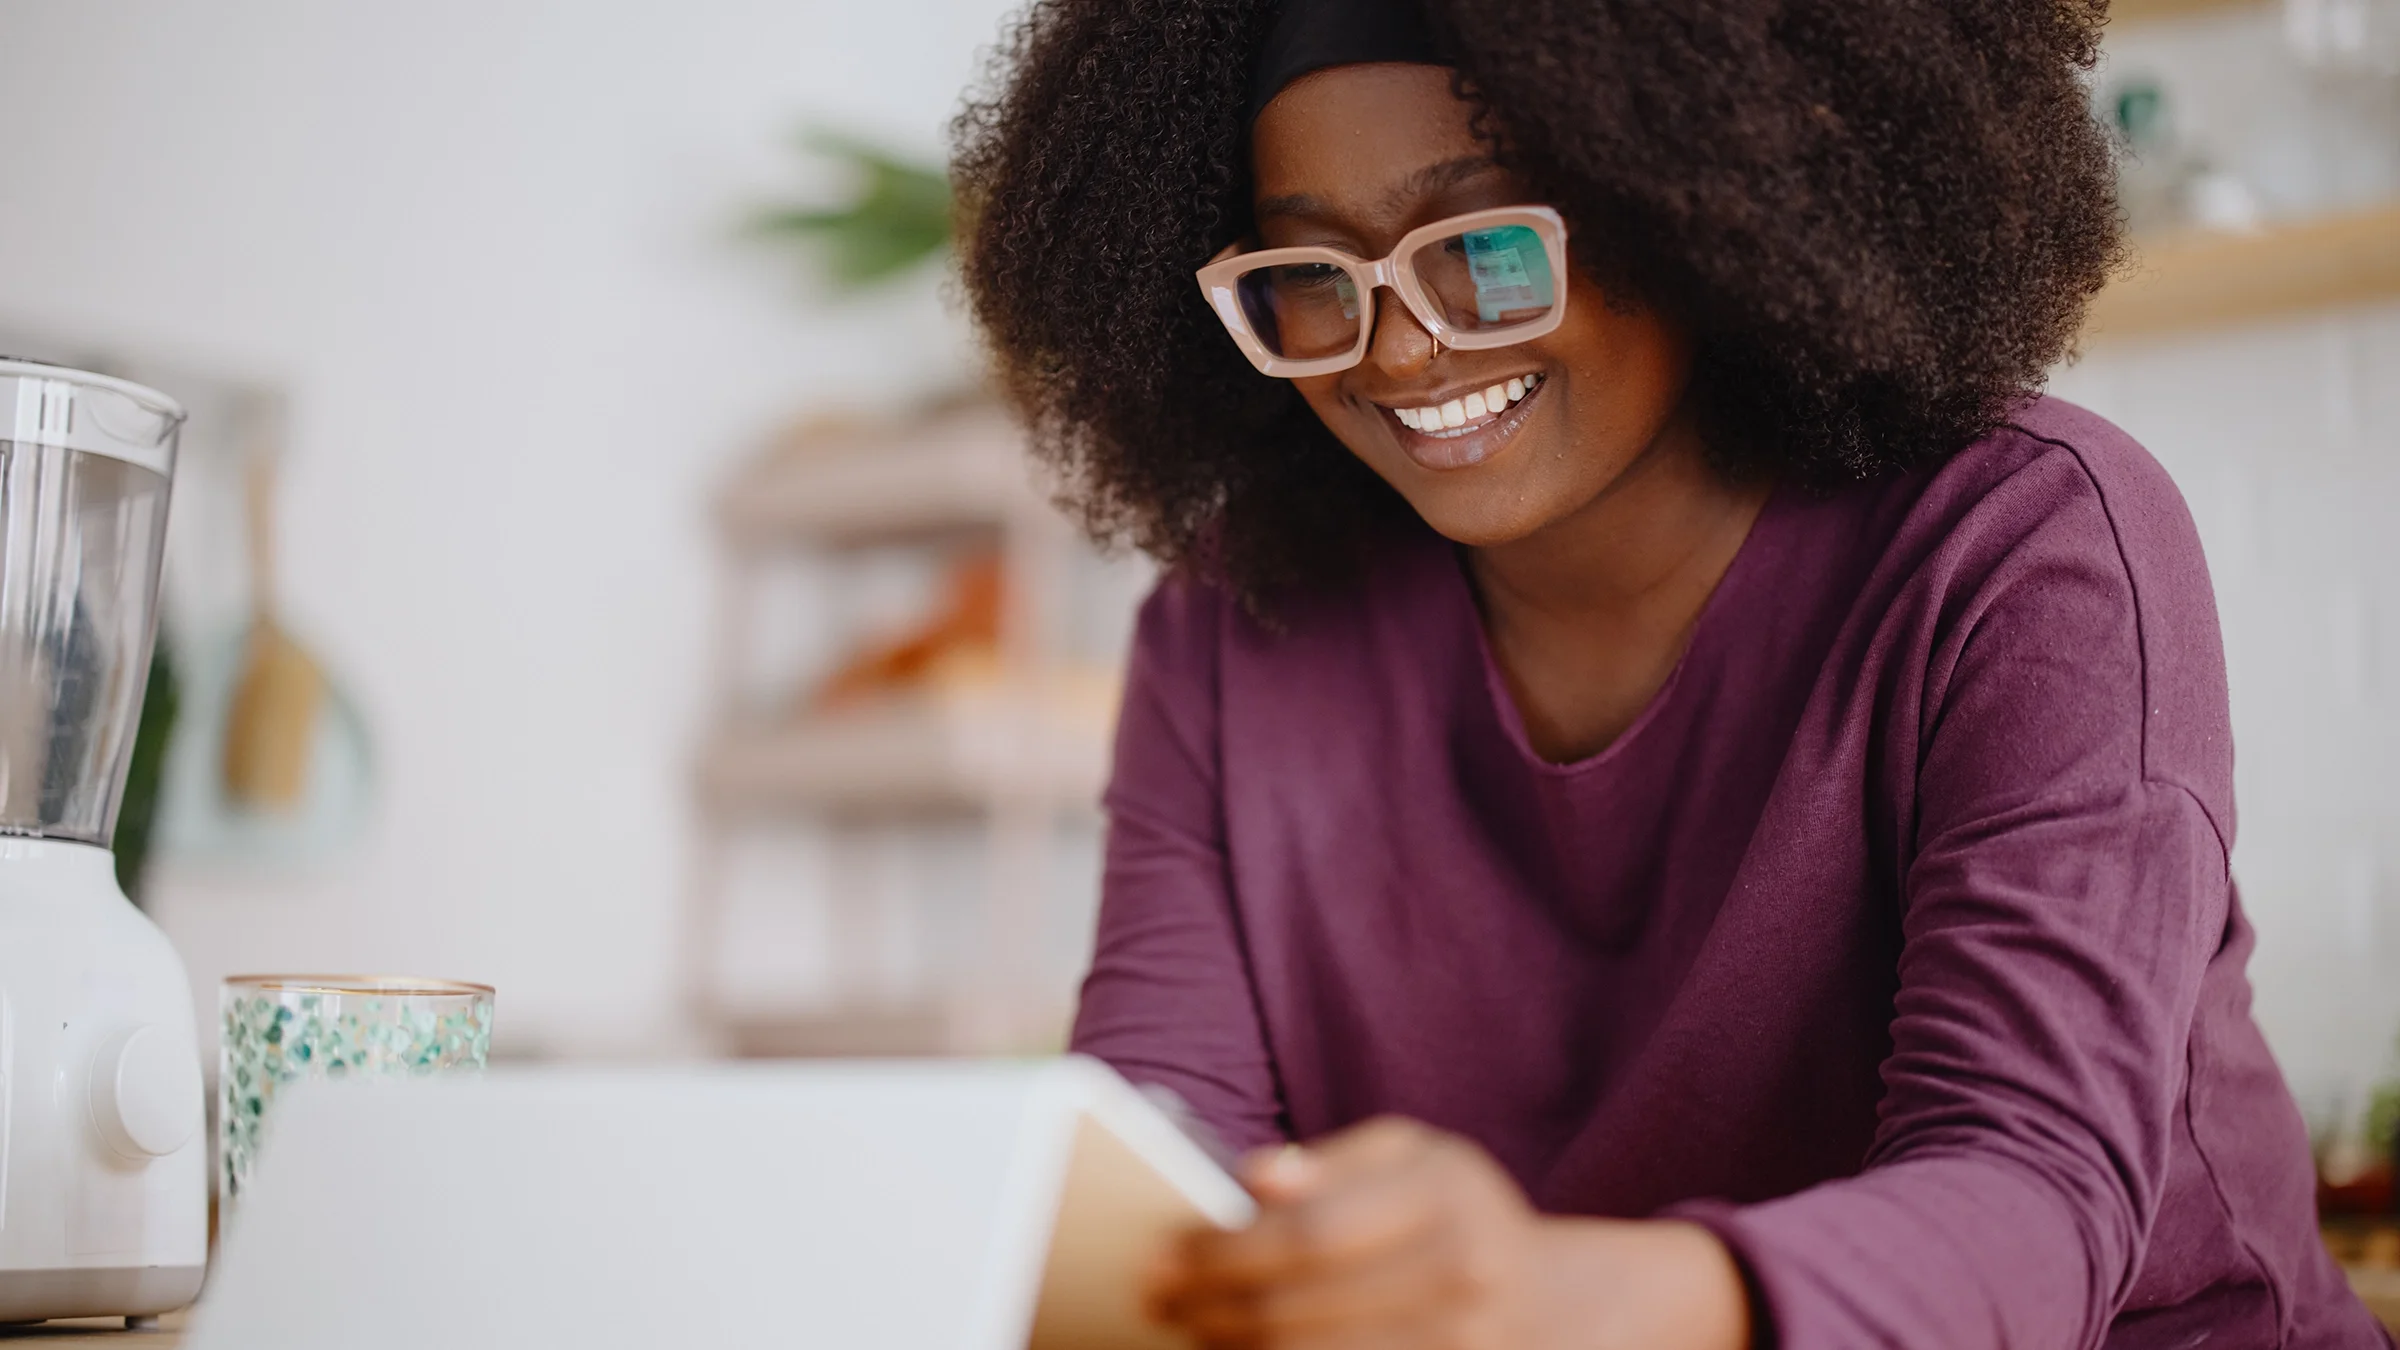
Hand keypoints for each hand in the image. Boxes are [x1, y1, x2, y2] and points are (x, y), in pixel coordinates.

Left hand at [1142, 1116, 1751, 1349]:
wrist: (1554, 1304)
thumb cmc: (1459, 1214)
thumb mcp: (1414, 1158)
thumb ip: (1333, 1162)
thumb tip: (1255, 1177)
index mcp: (1449, 1198)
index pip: (1310, 1232)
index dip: (1225, 1248)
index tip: (1166, 1253)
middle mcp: (1465, 1277)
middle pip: (1300, 1305)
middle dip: (1211, 1304)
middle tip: (1157, 1298)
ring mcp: (1464, 1348)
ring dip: (1234, 1347)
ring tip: (1190, 1328)